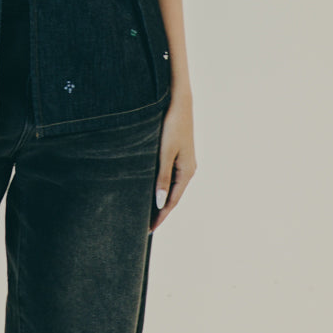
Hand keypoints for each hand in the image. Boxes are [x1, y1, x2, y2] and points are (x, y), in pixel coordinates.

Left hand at [150, 92, 195, 231]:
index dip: (160, 216)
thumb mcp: (164, 152)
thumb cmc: (172, 125)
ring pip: (170, 186)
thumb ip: (162, 178)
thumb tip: (160, 203)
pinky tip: (150, 188)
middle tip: (144, 226)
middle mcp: (187, 169)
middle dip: (160, 211)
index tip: (149, 230)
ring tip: (145, 211)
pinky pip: (168, 176)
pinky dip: (160, 186)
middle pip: (172, 196)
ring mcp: (183, 161)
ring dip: (159, 199)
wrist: (179, 102)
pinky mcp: (177, 153)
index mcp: (186, 172)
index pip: (172, 201)